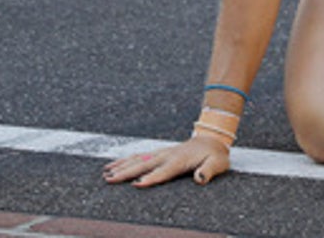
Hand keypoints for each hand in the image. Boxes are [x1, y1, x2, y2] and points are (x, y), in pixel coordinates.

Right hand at [102, 136, 229, 187]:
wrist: (213, 139)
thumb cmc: (215, 155)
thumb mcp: (218, 163)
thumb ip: (208, 170)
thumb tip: (200, 178)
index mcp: (180, 160)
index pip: (163, 171)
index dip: (151, 178)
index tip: (136, 185)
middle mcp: (168, 155)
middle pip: (144, 165)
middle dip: (127, 172)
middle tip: (110, 180)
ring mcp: (162, 153)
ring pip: (138, 159)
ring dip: (122, 166)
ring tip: (106, 174)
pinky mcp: (158, 153)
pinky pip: (139, 156)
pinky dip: (124, 160)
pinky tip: (112, 165)